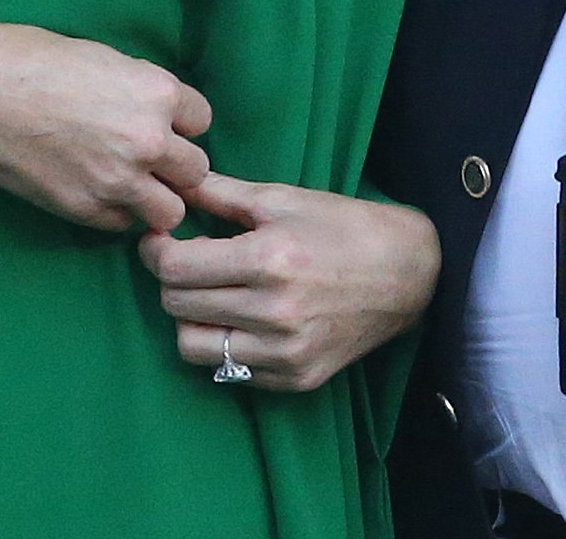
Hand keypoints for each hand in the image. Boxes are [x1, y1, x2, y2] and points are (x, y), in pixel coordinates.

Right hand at [0, 24, 214, 234]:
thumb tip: (156, 112)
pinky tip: (95, 192)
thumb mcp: (103, 59)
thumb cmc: (30, 60)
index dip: (179, 124)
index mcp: (158, 93)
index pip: (201, 121)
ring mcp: (119, 180)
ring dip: (155, 200)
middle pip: (196, 171)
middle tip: (147, 160)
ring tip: (129, 186)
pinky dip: (116, 213)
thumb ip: (140, 91)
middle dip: (174, 167)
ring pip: (171, 212)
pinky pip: (124, 225)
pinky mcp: (86, 209)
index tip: (159, 124)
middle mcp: (149, 140)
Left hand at [141, 173, 439, 390]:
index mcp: (269, 259)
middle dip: (171, 280)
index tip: (159, 240)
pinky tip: (243, 318)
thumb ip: (221, 195)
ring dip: (191, 318)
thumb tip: (173, 187)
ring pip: (192, 347)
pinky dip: (225, 344)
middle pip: (177, 306)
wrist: (410, 274)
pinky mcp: (295, 378)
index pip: (176, 269)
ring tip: (212, 294)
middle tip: (188, 261)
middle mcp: (273, 313)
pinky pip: (229, 370)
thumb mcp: (284, 199)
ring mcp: (285, 353)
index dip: (156, 251)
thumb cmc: (345, 227)